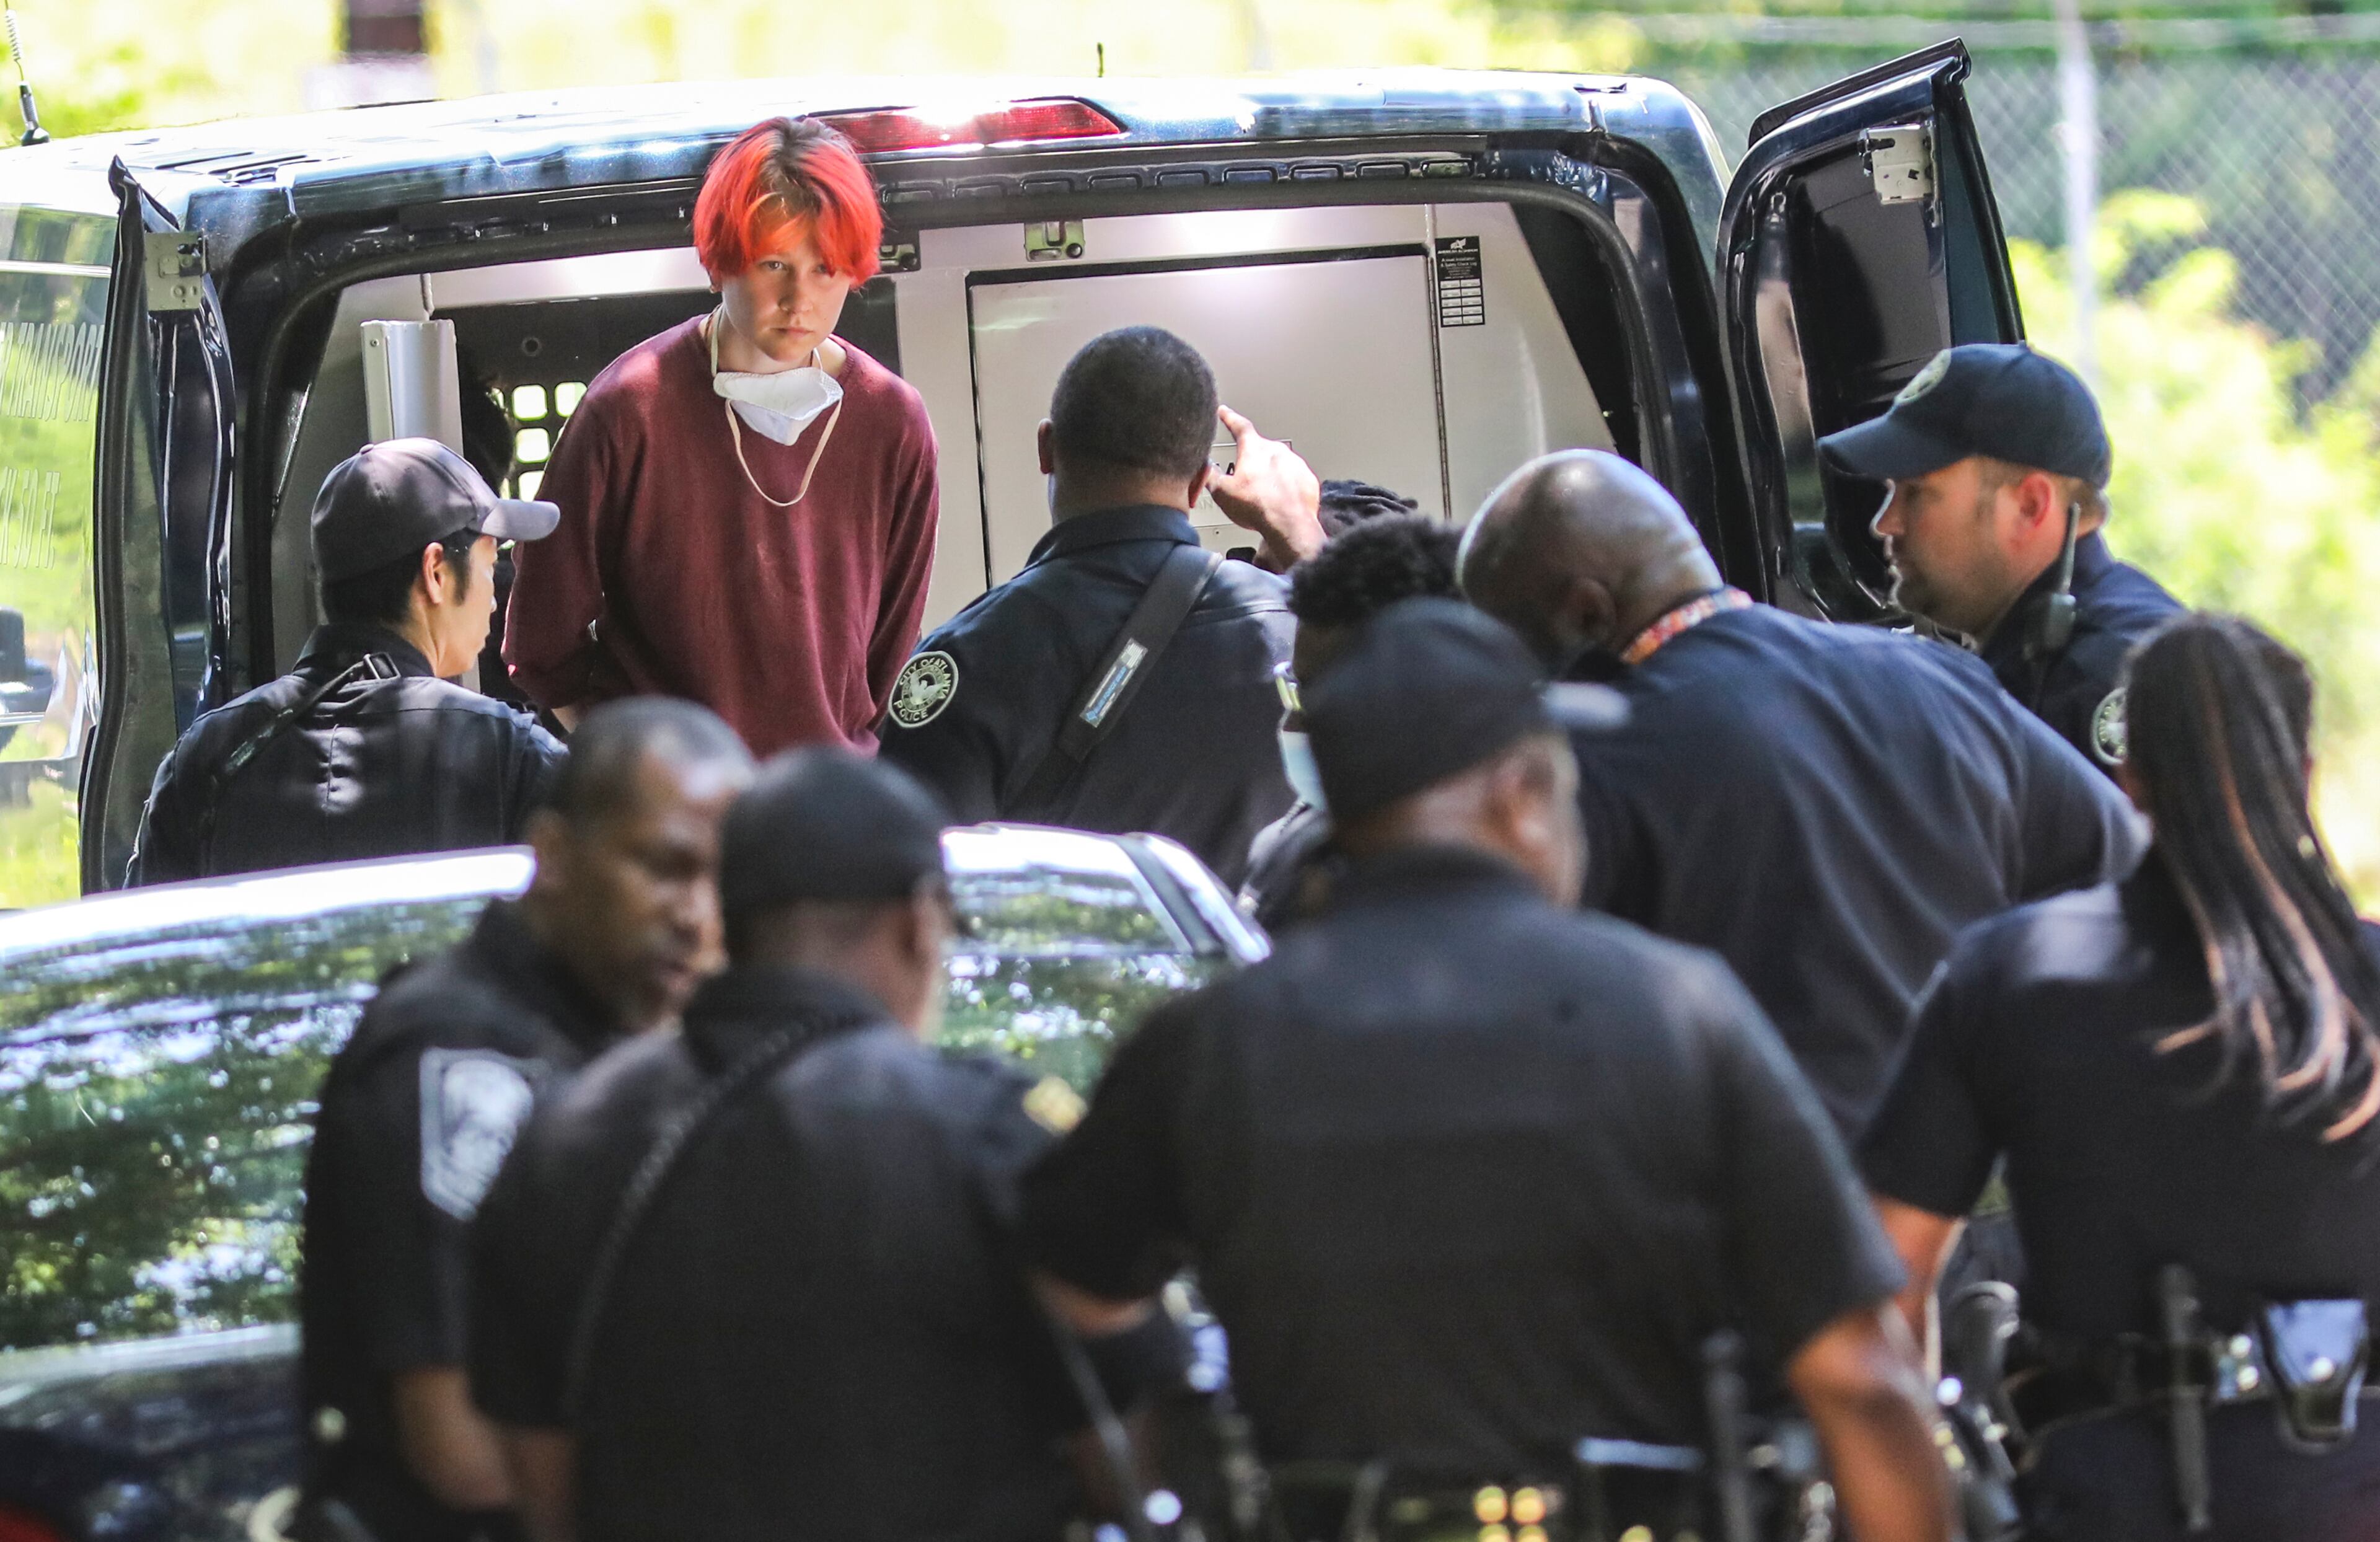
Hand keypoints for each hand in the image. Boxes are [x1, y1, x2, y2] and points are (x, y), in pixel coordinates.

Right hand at [1207, 405, 1323, 570]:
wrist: (1289, 525)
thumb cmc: (1258, 507)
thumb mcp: (1222, 492)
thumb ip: (1211, 475)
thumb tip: (1205, 469)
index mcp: (1254, 448)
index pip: (1239, 426)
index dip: (1229, 418)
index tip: (1224, 412)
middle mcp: (1276, 450)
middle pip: (1260, 448)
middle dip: (1252, 461)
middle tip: (1246, 480)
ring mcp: (1295, 463)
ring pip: (1277, 464)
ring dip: (1270, 475)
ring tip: (1263, 496)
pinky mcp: (1307, 479)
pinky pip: (1293, 477)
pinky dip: (1285, 485)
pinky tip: (1279, 500)